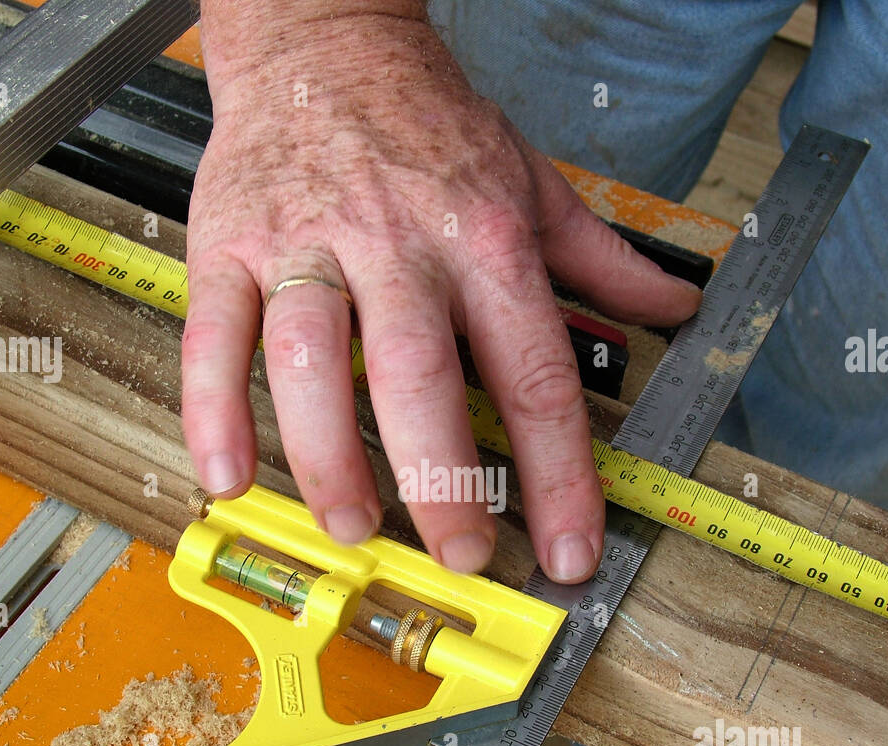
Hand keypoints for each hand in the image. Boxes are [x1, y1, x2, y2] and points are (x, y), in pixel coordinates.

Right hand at [181, 1, 700, 582]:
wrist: (322, 37)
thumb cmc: (427, 121)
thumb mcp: (532, 180)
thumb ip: (603, 259)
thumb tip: (675, 309)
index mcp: (483, 238)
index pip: (534, 373)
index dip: (559, 474)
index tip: (566, 551)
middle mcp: (396, 243)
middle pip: (418, 373)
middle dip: (442, 479)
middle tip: (458, 552)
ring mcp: (305, 244)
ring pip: (310, 358)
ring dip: (327, 453)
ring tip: (350, 524)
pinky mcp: (228, 244)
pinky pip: (213, 335)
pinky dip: (212, 408)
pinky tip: (227, 471)